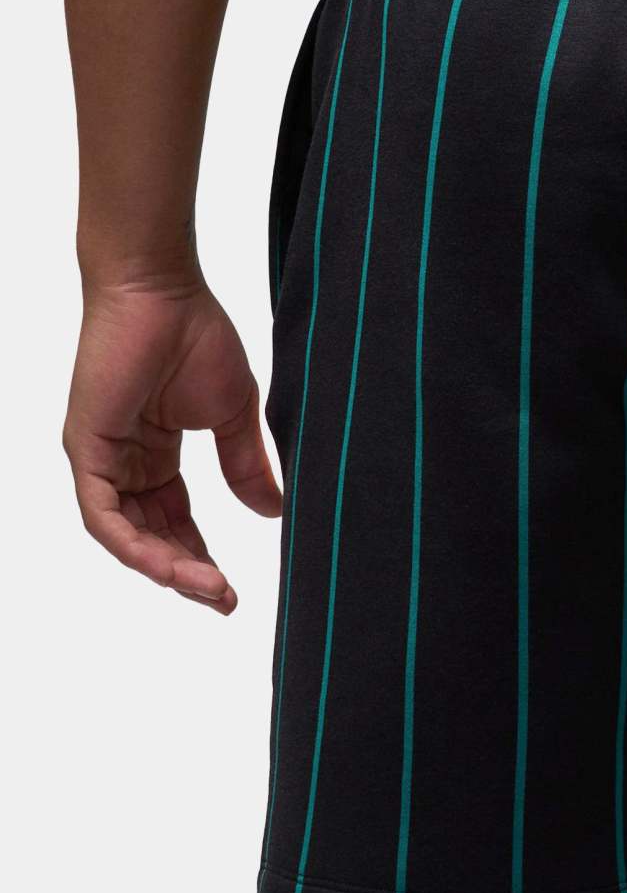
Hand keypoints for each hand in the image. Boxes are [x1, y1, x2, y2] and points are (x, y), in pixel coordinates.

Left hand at [63, 276, 282, 613]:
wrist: (162, 291)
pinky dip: (134, 546)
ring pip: (126, 537)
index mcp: (153, 455)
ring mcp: (100, 459)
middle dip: (187, 573)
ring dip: (166, 569)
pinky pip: (103, 517)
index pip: (175, 521)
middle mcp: (123, 463)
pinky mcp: (86, 450)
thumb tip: (273, 513)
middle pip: (150, 537)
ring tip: (209, 589)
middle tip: (223, 600)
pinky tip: (168, 567)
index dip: (202, 556)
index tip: (234, 588)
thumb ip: (246, 465)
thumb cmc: (195, 336)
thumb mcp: (232, 415)